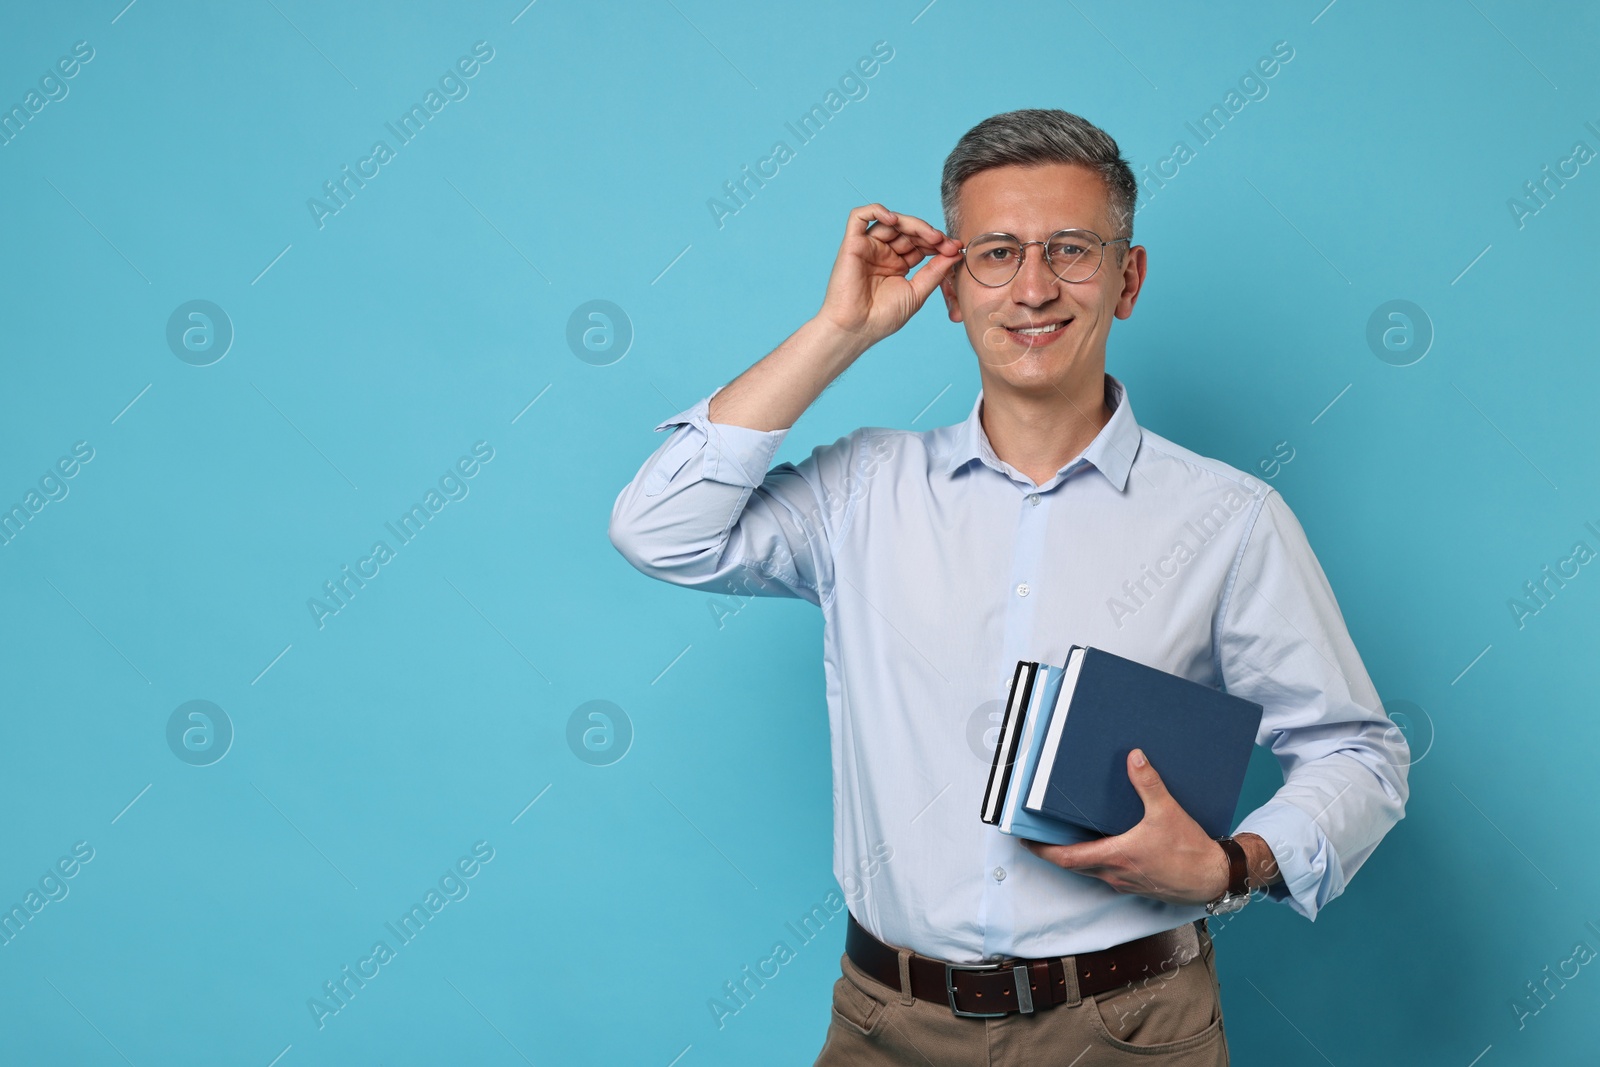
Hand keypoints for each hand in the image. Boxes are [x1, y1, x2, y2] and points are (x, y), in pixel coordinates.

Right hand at [816, 204, 961, 347]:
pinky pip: (860, 216)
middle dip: (929, 233)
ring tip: (931, 236)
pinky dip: (877, 211)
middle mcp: (883, 253)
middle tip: (945, 242)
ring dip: (914, 224)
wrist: (857, 329)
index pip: (920, 244)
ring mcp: (868, 247)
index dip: (938, 243)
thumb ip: (935, 271)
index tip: (955, 248)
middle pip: (908, 230)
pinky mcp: (852, 244)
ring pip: (891, 221)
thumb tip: (956, 252)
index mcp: (898, 264)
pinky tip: (894, 220)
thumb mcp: (917, 292)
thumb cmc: (883, 317)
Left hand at [1020, 749, 1230, 906]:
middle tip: (1039, 835)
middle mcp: (1114, 874)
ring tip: (1066, 835)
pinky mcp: (1135, 883)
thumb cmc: (1189, 852)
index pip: (1066, 857)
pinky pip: (1107, 872)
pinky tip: (1103, 844)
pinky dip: (1096, 859)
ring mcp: (1124, 881)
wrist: (1212, 878)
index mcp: (1115, 857)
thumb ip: (1148, 784)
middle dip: (1054, 851)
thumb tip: (1134, 758)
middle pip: (1073, 865)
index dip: (1043, 850)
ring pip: (1089, 870)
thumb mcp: (1167, 812)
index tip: (1026, 841)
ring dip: (1075, 855)